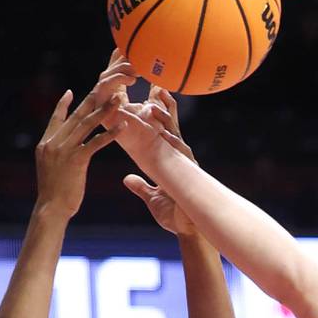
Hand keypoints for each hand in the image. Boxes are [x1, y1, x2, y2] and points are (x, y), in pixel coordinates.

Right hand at [35, 52, 135, 217]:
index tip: (70, 92)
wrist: (52, 207)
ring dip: (104, 111)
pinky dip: (110, 133)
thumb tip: (63, 152)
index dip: (63, 105)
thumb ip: (57, 156)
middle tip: (103, 87)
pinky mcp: (76, 159)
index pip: (55, 119)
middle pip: (75, 117)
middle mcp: (53, 143)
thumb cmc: (55, 193)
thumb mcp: (51, 169)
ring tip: (118, 100)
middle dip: (90, 101)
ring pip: (86, 125)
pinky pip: (96, 142)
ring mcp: (64, 150)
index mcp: (46, 143)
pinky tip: (123, 126)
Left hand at [120, 85, 199, 234]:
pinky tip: (164, 131)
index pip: (159, 134)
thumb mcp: (152, 197)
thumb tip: (127, 179)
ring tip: (154, 99)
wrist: (191, 232)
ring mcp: (184, 165)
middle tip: (153, 85)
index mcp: (168, 162)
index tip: (144, 98)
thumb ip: (141, 186)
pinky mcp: (188, 174)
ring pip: (174, 134)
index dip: (152, 117)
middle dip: (161, 106)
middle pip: (168, 127)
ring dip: (164, 117)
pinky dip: (171, 140)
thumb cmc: (175, 216)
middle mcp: (177, 159)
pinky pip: (178, 153)